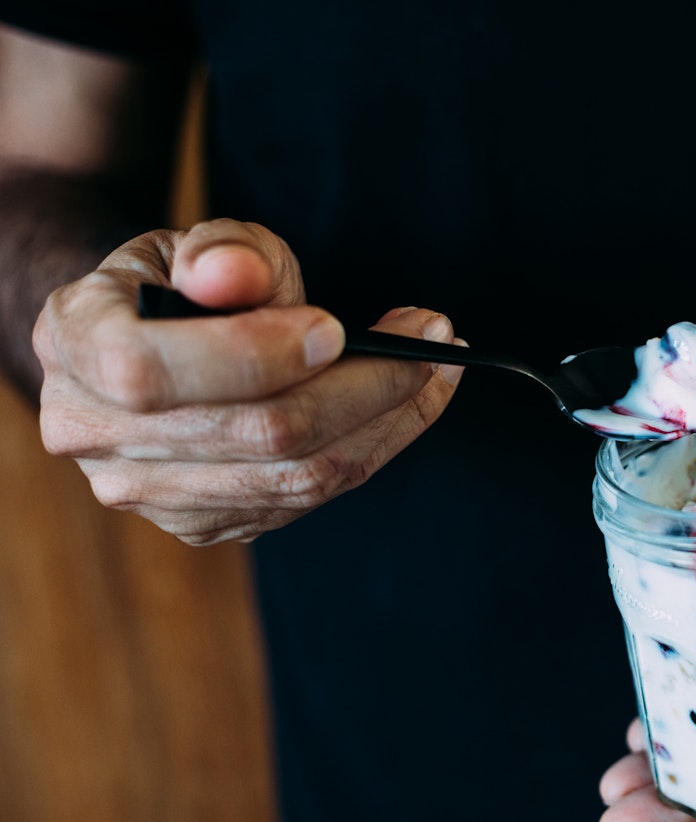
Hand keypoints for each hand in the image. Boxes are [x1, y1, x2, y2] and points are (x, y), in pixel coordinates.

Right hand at [31, 218, 464, 543]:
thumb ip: (224, 251)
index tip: (337, 326)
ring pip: (299, 477)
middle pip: (256, 433)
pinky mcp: (206, 523)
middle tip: (433, 335)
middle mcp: (96, 433)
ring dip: (390, 418)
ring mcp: (149, 493)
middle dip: (367, 383)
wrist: (151, 340)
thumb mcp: (196, 242)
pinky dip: (376, 446)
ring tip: (440, 361)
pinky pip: (310, 498)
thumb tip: (236, 276)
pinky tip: (411, 400)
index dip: (253, 353)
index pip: (151, 371)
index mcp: (73, 343)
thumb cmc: (182, 282)